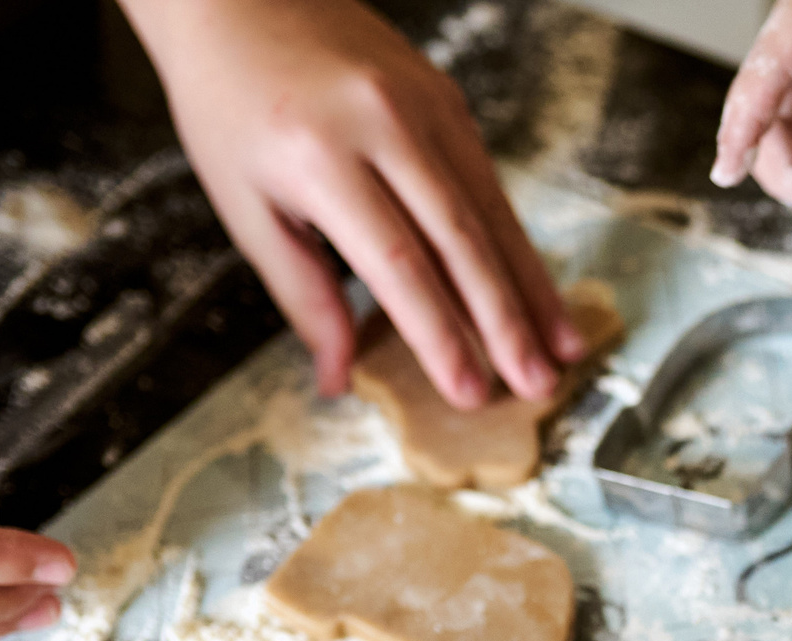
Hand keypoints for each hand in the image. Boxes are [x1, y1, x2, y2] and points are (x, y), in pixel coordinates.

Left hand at [123, 0, 583, 410]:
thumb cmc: (229, 104)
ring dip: (531, 287)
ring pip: (492, 212)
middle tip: (537, 384)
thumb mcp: (242, 205)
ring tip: (562, 348)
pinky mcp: (446, 99)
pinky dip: (517, 244)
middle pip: (461, 239)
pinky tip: (537, 289)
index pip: (397, 262)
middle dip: (505, 322)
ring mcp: (423, 105)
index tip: (469, 390)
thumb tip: (338, 376)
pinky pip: (489, 183)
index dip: (440, 334)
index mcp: (317, 154)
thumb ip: (300, 293)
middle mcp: (381, 123)